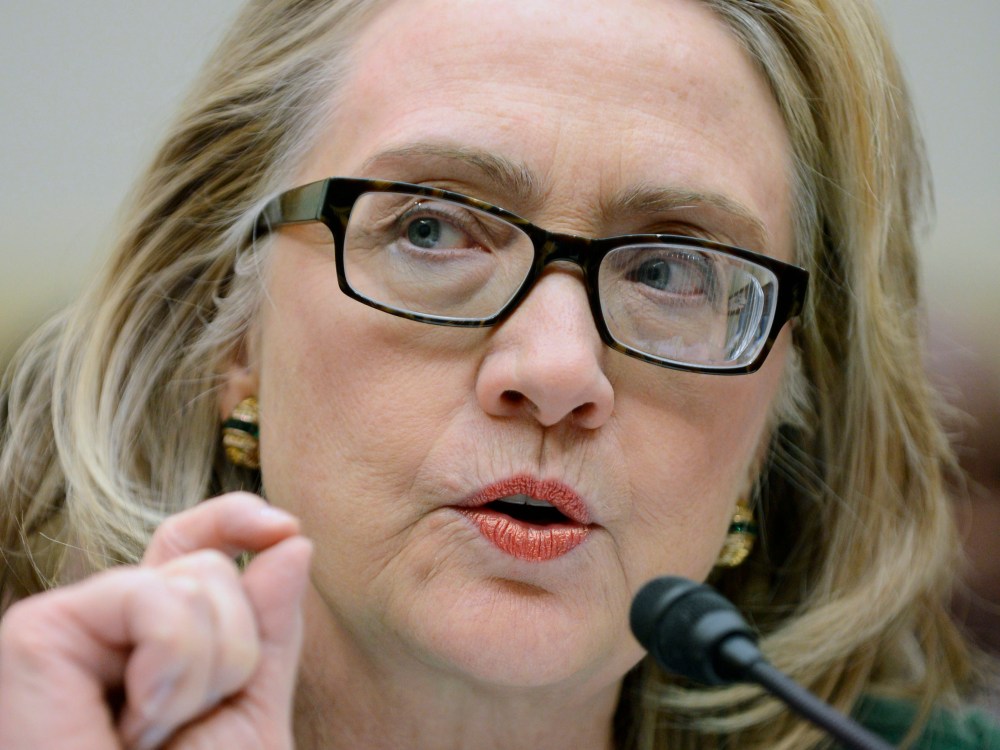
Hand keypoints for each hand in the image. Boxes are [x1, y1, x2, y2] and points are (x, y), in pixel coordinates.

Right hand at [0, 492, 311, 749]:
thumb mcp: (249, 710)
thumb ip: (269, 627)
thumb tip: (291, 541)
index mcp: (149, 643)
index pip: (190, 549)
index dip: (233, 519)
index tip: (282, 527)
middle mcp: (105, 629)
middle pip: (207, 568)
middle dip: (234, 651)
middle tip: (181, 729)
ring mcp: (67, 627)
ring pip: (191, 582)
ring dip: (204, 672)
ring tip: (151, 737)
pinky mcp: (36, 634)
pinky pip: (155, 603)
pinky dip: (172, 667)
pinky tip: (131, 724)